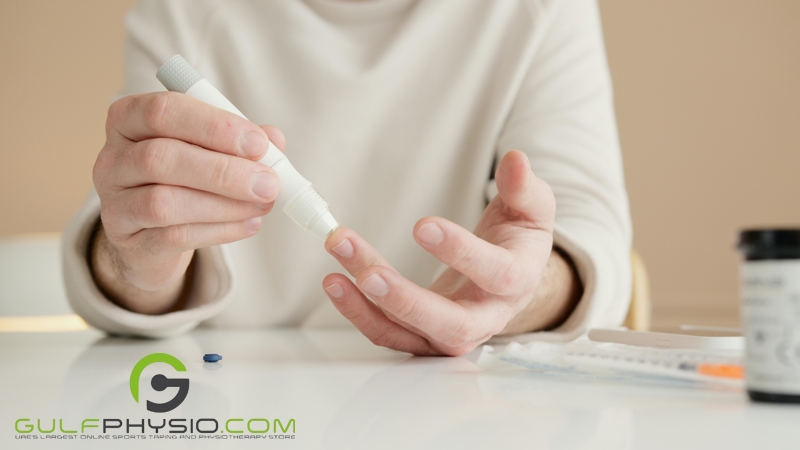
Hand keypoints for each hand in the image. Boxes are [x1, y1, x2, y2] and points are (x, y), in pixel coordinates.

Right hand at [91, 92, 284, 313]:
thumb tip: (274, 138)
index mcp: (128, 120)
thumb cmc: (184, 178)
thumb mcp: (209, 149)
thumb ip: (240, 140)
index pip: (163, 111)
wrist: (151, 235)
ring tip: (264, 204)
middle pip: (160, 158)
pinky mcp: (129, 242)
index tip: (258, 143)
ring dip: (224, 204)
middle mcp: (113, 159)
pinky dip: (220, 230)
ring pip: (163, 202)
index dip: (214, 126)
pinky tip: (249, 224)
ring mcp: (114, 204)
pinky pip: (174, 237)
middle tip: (268, 182)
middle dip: (223, 170)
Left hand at [322, 150, 579, 355]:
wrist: (509, 282)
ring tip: (334, 277)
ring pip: (408, 333)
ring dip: (367, 308)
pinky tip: (335, 281)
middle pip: (449, 325)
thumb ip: (523, 188)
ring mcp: (450, 333)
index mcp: (516, 283)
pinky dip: (359, 312)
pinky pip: (388, 333)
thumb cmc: (518, 241)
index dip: (460, 251)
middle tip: (368, 275)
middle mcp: (485, 318)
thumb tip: (515, 159)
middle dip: (405, 301)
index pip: (494, 274)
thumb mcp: (532, 211)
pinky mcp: (422, 336)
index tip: (422, 224)